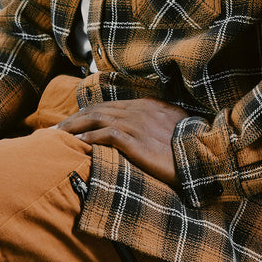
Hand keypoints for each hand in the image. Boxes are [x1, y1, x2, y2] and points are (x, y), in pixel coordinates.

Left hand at [55, 98, 188, 186]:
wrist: (207, 156)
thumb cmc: (192, 146)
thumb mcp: (174, 127)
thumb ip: (157, 122)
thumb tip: (145, 130)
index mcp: (147, 106)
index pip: (108, 106)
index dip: (86, 113)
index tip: (71, 122)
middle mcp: (138, 110)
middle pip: (96, 110)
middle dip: (72, 118)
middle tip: (54, 128)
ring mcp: (136, 124)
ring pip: (95, 119)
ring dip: (73, 127)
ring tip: (56, 135)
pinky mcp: (135, 140)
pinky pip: (104, 135)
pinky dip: (87, 138)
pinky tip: (75, 144)